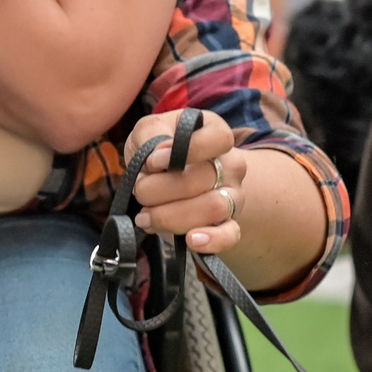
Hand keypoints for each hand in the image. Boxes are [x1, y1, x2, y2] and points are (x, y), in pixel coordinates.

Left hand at [128, 110, 242, 253]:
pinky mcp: (228, 223)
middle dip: (159, 189)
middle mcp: (230, 163)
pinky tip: (191, 240)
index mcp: (215, 132)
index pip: (219, 138)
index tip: (153, 161)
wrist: (174, 176)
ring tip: (146, 216)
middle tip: (139, 191)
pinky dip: (212, 240)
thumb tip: (158, 158)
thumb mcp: (148, 131)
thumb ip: (152, 135)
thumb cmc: (159, 150)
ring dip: (171, 216)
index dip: (188, 150)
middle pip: (203, 179)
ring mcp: (232, 194)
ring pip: (214, 208)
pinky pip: (230, 234)